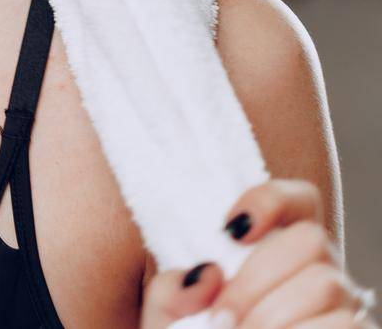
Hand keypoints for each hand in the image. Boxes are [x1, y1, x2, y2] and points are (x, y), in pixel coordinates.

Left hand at [140, 178, 377, 327]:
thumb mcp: (171, 313)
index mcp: (276, 250)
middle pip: (310, 239)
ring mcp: (342, 306)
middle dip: (256, 280)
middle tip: (220, 319)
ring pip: (326, 284)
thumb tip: (205, 275)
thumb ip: (171, 290)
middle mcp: (317, 271)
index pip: (297, 200)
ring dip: (273, 316)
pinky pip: (345, 324)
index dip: (269, 201)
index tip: (230, 230)